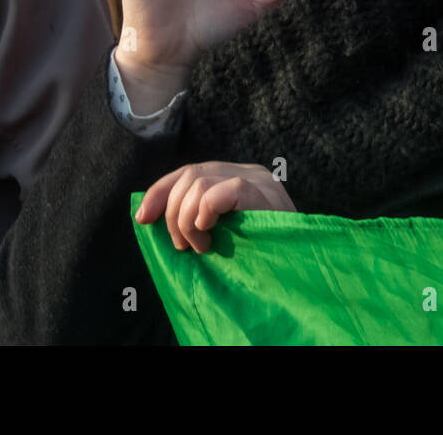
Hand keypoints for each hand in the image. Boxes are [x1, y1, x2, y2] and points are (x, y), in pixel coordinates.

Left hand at [135, 161, 295, 253]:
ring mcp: (257, 180)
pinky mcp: (263, 193)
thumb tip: (147, 213)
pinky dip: (206, 212)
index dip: (161, 192)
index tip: (142, 219)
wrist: (299, 270)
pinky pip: (221, 192)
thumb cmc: (260, 256)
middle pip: (189, 175)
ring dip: (187, 222)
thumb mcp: (223, 233)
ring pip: (198, 184)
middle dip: (173, 214)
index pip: (189, 172)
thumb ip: (197, 217)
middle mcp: (247, 171)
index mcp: (236, 178)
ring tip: (203, 247)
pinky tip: (210, 231)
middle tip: (185, 247)